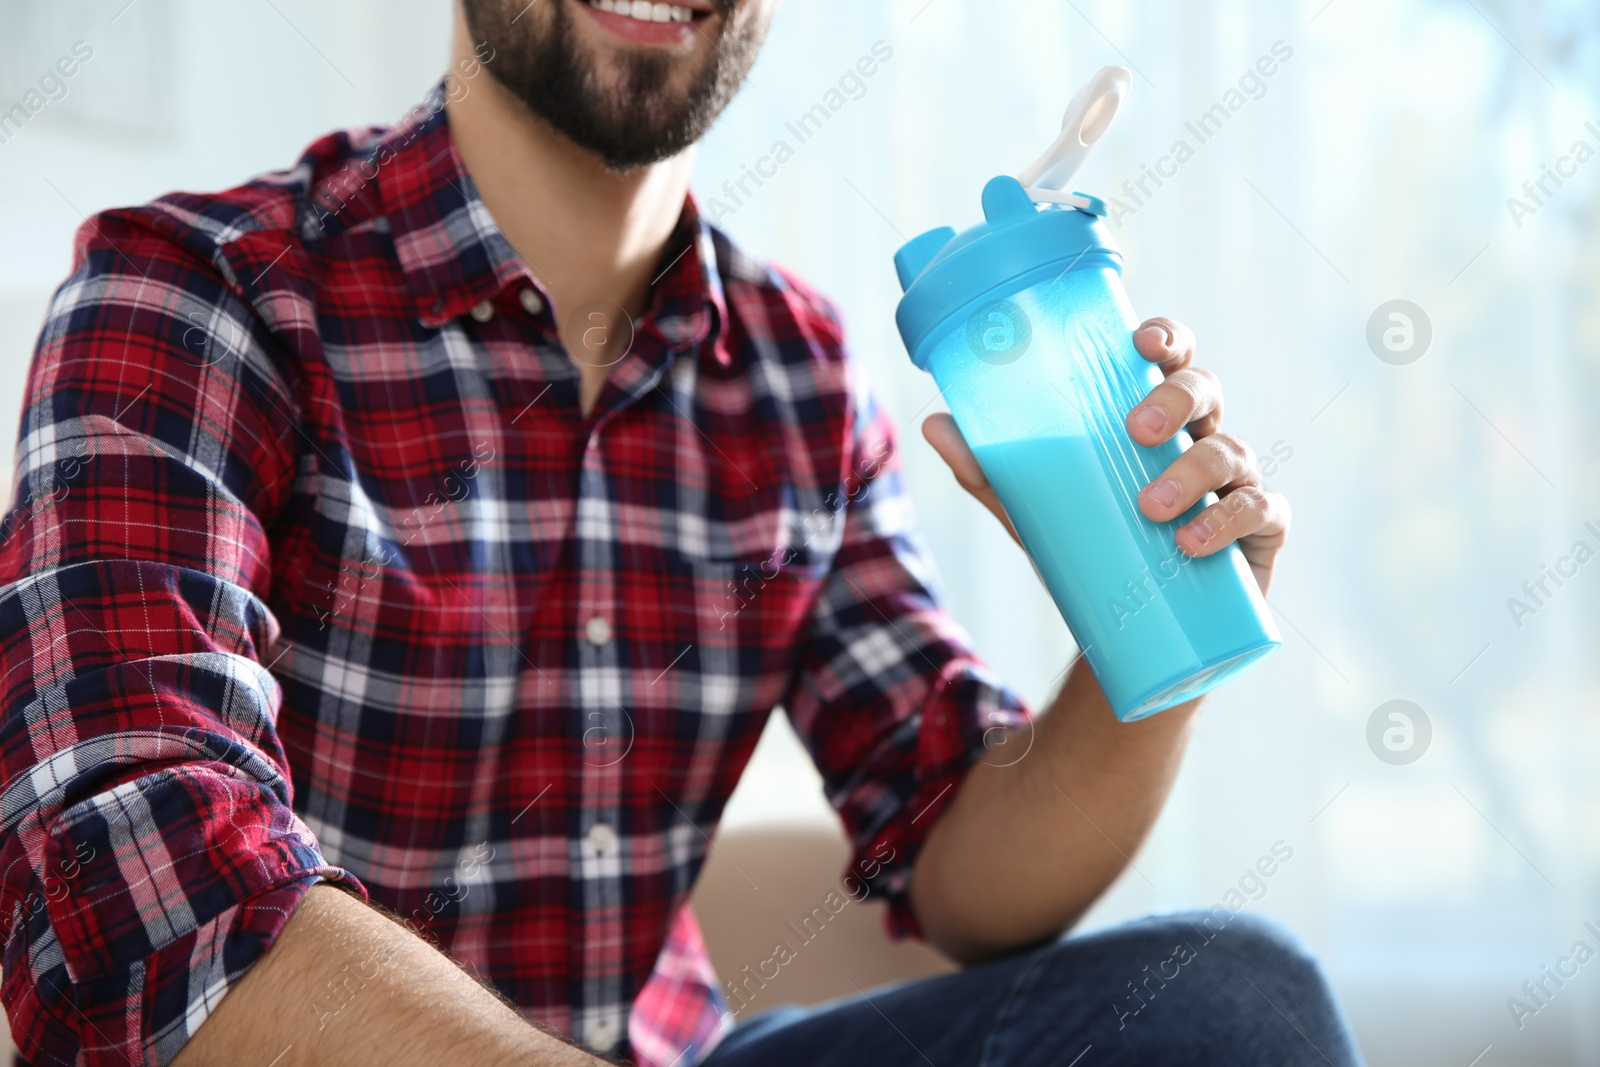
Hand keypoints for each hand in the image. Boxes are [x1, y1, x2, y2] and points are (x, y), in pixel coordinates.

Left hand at [921, 316, 1288, 596]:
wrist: (1131, 633)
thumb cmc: (1093, 548)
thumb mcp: (1035, 510)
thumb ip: (990, 470)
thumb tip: (934, 424)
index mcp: (1156, 420)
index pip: (1172, 360)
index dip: (1169, 339)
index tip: (1143, 343)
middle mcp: (1202, 439)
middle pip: (1206, 393)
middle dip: (1176, 400)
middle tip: (1135, 429)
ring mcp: (1237, 483)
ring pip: (1232, 452)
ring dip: (1193, 471)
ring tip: (1150, 507)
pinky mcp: (1259, 532)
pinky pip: (1261, 512)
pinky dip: (1229, 521)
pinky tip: (1193, 542)